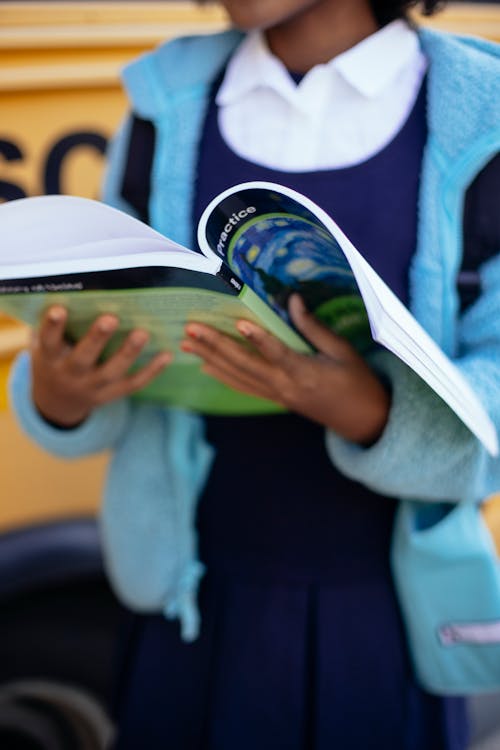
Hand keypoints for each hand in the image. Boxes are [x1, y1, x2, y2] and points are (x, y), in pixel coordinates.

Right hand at [31, 305, 171, 426]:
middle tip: (110, 319)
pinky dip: (151, 371)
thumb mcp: (48, 345)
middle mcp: (69, 375)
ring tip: (142, 333)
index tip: (59, 309)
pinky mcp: (111, 394)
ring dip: (128, 353)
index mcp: (50, 358)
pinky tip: (166, 355)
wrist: (58, 400)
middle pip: (82, 359)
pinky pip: (133, 384)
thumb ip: (58, 325)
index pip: (48, 342)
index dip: (52, 326)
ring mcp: (92, 387)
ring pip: (111, 372)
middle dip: (96, 339)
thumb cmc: (55, 358)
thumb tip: (79, 288)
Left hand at [181, 295, 389, 444]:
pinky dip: (223, 376)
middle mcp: (285, 386)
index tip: (237, 322)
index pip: (276, 353)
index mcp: (305, 372)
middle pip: (245, 365)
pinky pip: (244, 388)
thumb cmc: (357, 381)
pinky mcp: (275, 399)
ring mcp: (277, 395)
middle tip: (191, 328)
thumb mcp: (342, 351)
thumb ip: (314, 327)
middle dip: (216, 345)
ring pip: (238, 376)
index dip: (257, 338)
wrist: (362, 420)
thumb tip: (292, 299)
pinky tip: (206, 365)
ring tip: (187, 344)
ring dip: (211, 359)